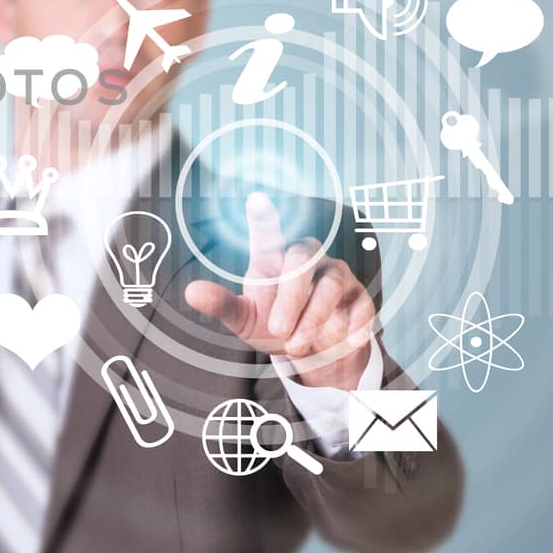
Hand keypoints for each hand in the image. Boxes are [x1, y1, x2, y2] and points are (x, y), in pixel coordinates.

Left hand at [184, 192, 374, 390]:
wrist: (313, 354)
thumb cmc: (275, 326)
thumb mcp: (245, 320)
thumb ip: (222, 305)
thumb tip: (191, 292)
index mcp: (273, 261)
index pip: (268, 235)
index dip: (264, 218)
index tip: (257, 199)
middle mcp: (306, 261)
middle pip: (302, 259)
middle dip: (291, 297)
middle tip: (278, 330)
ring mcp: (336, 276)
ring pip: (330, 284)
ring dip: (314, 317)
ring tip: (296, 346)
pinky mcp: (360, 297)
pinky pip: (361, 304)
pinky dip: (352, 325)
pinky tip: (343, 342)